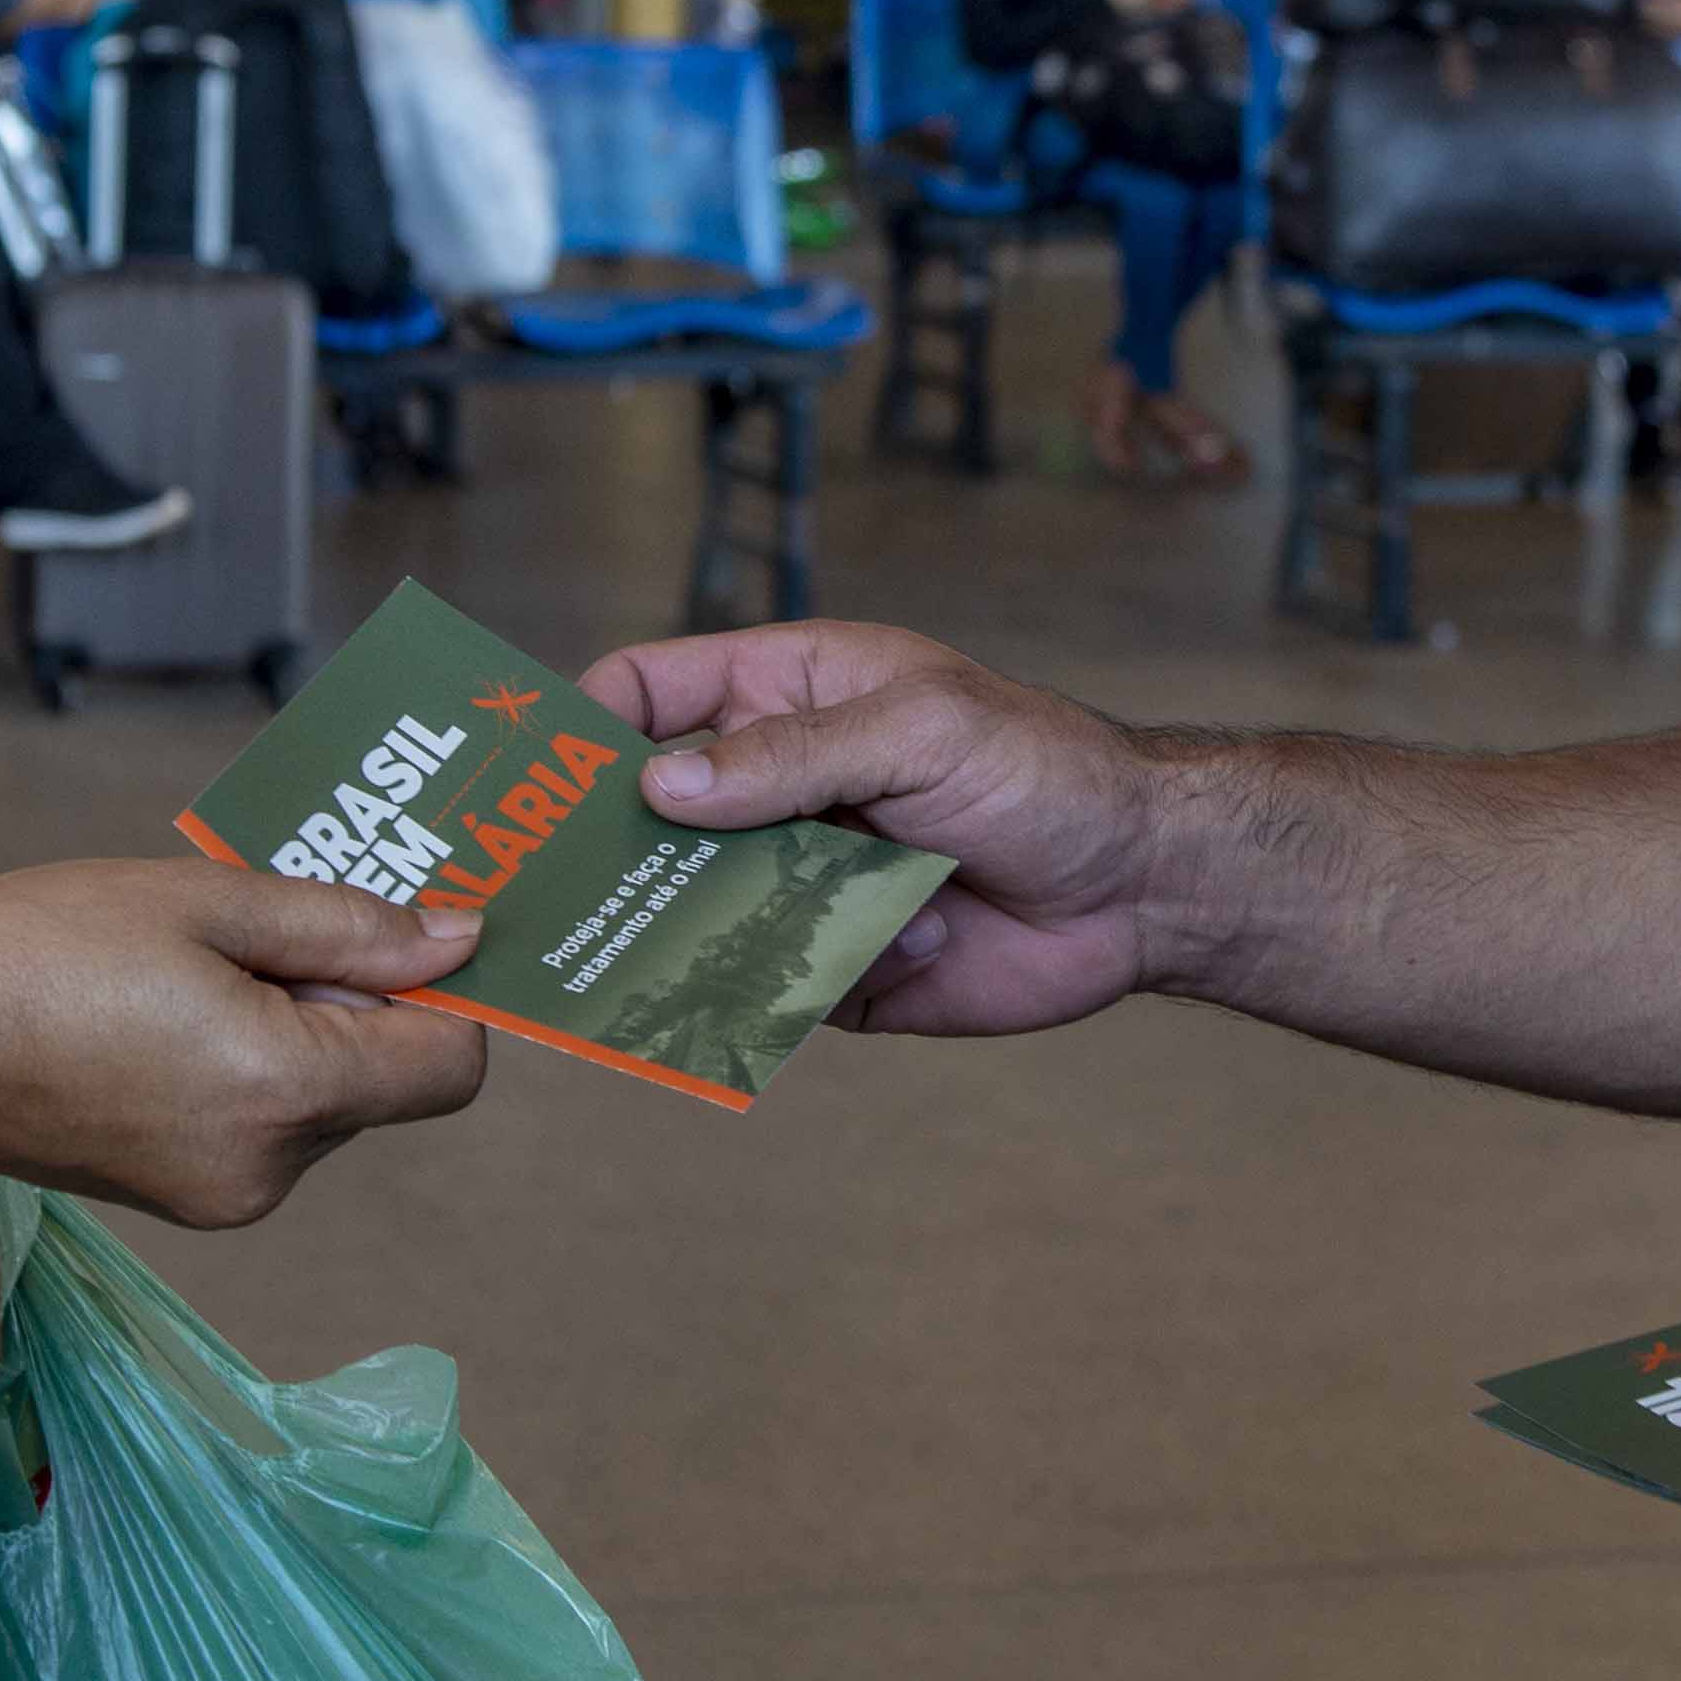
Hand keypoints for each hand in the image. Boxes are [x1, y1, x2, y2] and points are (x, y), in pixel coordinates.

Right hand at [0, 854, 487, 1220]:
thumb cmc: (37, 950)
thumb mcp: (207, 902)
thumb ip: (348, 926)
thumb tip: (459, 941)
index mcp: (286, 1094)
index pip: (452, 1068)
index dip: (446, 993)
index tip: (392, 927)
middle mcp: (270, 1169)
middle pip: (383, 1081)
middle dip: (349, 997)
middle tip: (256, 923)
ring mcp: (224, 1197)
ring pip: (321, 1101)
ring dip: (290, 1028)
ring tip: (187, 965)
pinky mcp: (181, 1199)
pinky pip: (262, 1124)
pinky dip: (245, 1065)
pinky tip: (161, 1010)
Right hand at [589, 621, 1180, 1033]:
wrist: (1149, 885)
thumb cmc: (1047, 771)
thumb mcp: (921, 731)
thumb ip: (791, 757)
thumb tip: (661, 786)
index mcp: (788, 697)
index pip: (652, 689)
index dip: (585, 721)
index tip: (531, 775)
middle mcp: (780, 789)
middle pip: (653, 817)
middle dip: (605, 851)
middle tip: (536, 891)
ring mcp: (801, 881)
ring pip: (698, 912)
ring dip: (685, 934)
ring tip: (648, 957)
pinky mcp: (834, 969)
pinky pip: (767, 987)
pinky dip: (777, 992)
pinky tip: (834, 977)